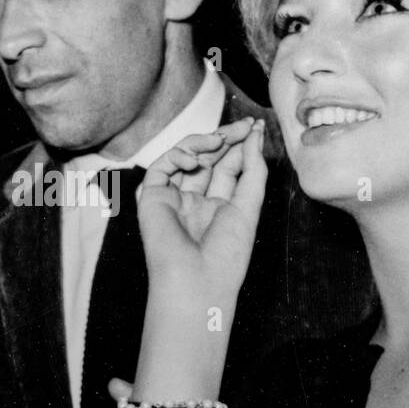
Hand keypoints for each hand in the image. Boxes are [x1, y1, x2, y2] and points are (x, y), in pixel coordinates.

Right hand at [137, 117, 267, 300]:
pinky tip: (195, 157)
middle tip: (244, 125)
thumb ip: (253, 169)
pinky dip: (178, 154)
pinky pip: (162, 166)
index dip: (241, 146)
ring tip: (222, 138)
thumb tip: (255, 136)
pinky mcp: (152, 197)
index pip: (229, 167)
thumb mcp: (249, 206)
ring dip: (204, 143)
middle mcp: (195, 201)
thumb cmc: (226, 255)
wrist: (197, 281)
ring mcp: (174, 199)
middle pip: (209, 159)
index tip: (256, 127)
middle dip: (226, 139)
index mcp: (219, 207)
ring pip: (185, 157)